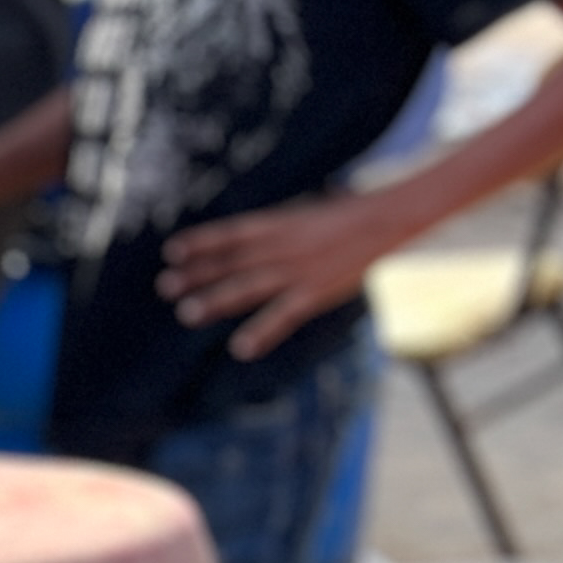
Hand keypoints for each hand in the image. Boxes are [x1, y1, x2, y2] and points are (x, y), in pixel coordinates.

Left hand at [157, 191, 401, 360]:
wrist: (397, 214)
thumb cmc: (357, 215)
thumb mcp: (313, 214)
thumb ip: (285, 228)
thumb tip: (261, 236)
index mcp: (283, 222)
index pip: (233, 233)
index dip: (202, 242)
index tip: (172, 251)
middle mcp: (284, 245)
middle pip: (233, 261)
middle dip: (198, 274)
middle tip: (165, 286)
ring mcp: (299, 269)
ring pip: (249, 286)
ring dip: (216, 300)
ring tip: (186, 313)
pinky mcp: (317, 291)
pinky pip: (284, 315)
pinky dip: (262, 331)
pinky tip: (240, 348)